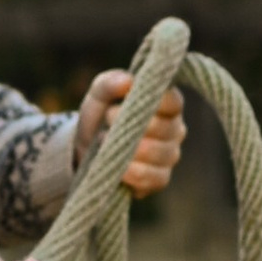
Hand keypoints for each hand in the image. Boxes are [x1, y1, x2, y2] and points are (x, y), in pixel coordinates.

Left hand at [73, 69, 185, 193]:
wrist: (87, 149)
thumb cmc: (100, 115)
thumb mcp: (99, 95)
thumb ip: (110, 83)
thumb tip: (127, 81)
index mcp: (167, 104)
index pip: (174, 102)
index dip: (153, 102)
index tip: (125, 101)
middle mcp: (174, 129)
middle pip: (166, 128)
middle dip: (133, 124)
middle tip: (108, 119)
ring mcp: (170, 155)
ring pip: (160, 153)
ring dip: (130, 149)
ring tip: (105, 141)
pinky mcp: (160, 178)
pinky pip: (155, 178)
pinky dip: (134, 173)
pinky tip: (119, 168)